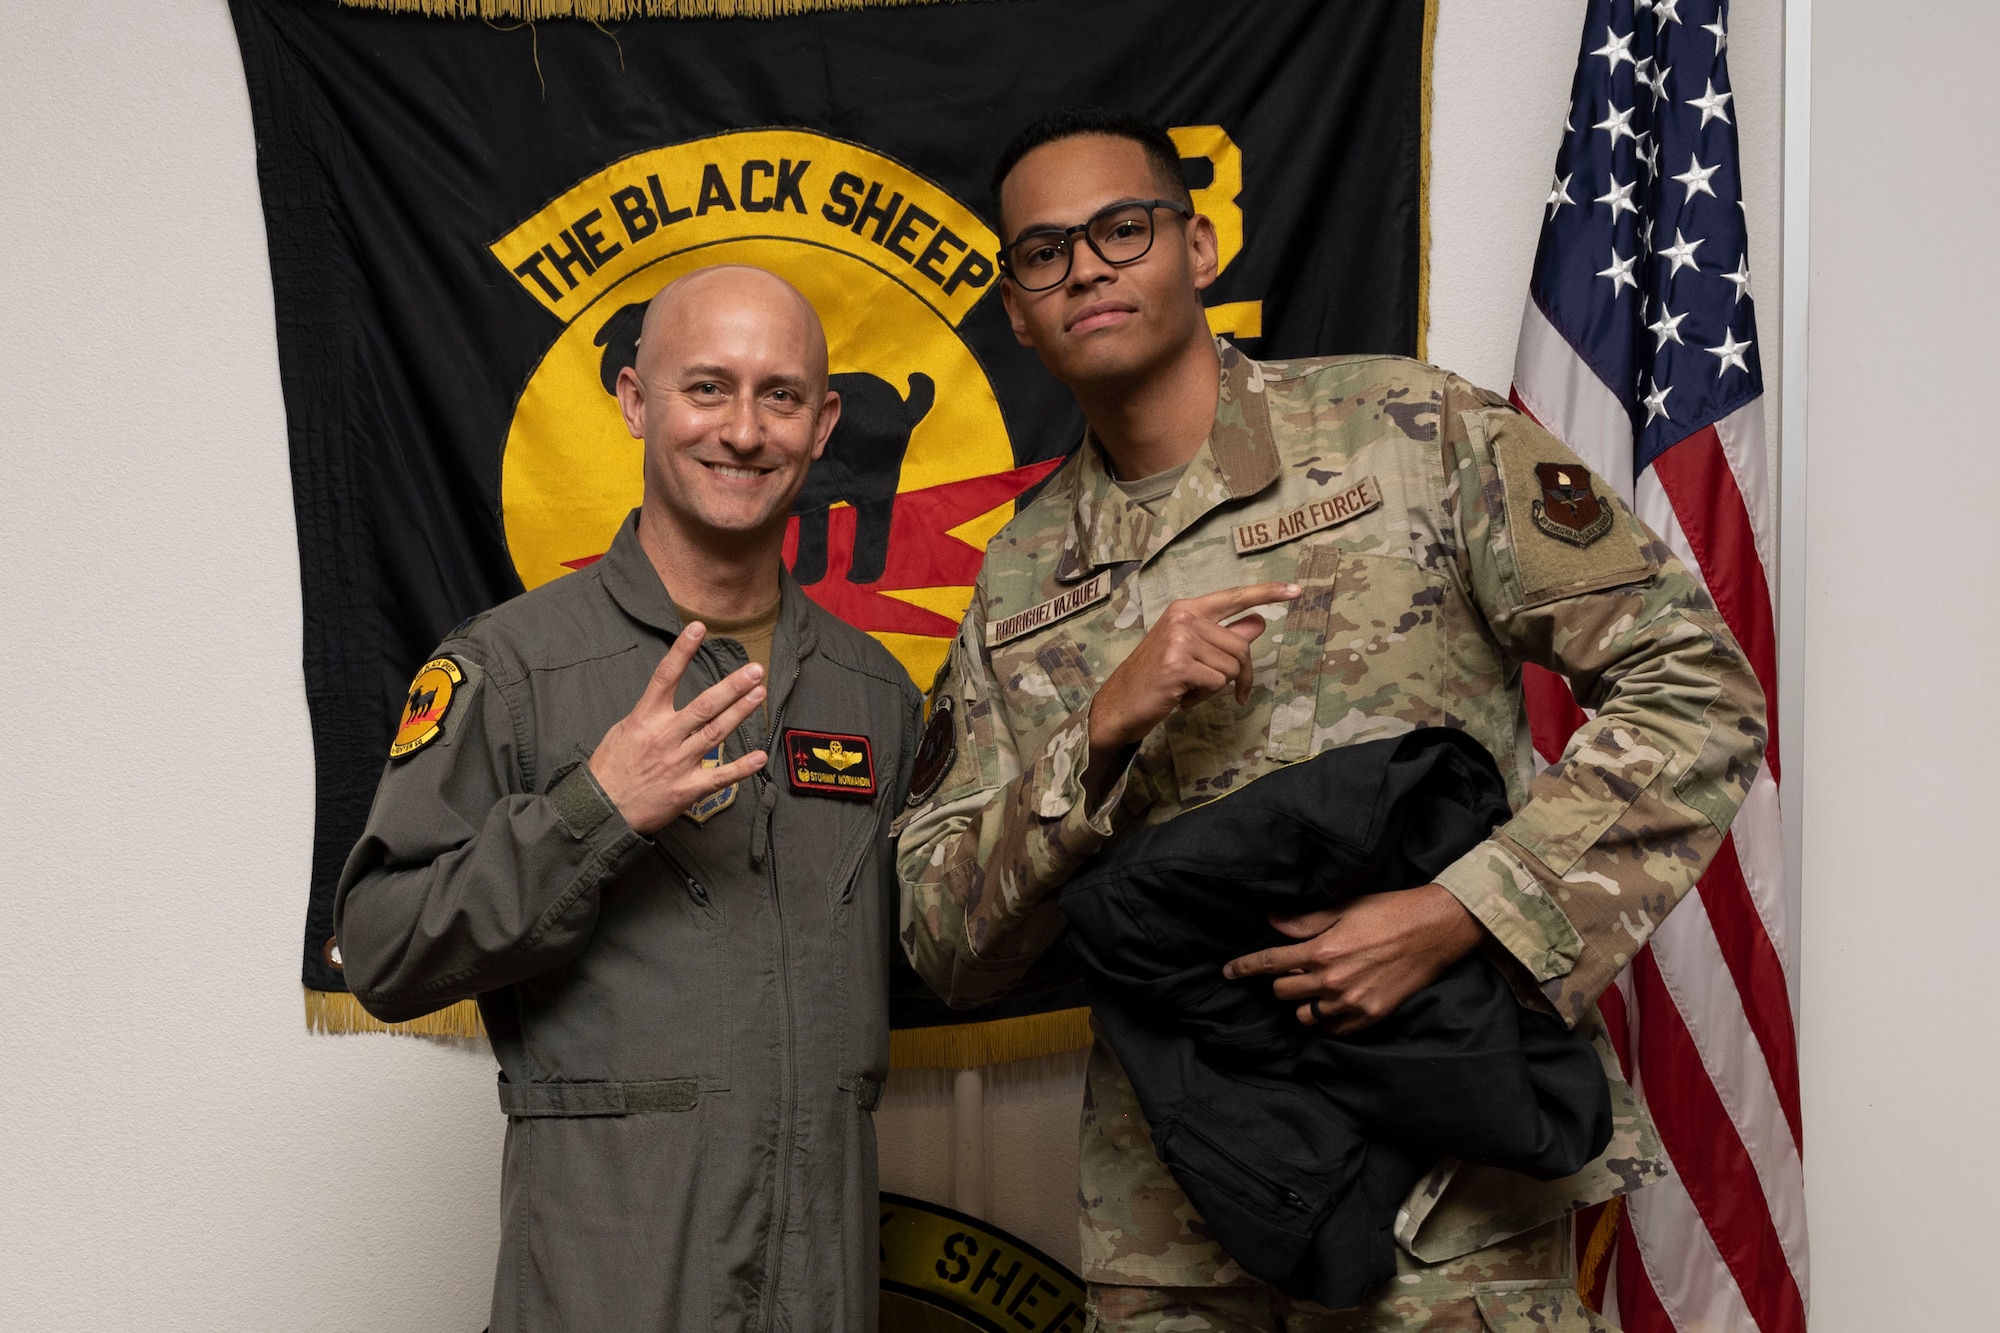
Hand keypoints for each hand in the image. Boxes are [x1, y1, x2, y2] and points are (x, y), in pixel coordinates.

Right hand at [588, 623, 769, 834]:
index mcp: (645, 719)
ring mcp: (678, 763)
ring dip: (741, 712)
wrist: (600, 811)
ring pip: (716, 732)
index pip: (665, 677)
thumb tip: (663, 699)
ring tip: (760, 694)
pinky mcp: (686, 789)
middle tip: (754, 670)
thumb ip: (647, 715)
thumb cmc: (609, 770)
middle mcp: (665, 737)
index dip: (682, 651)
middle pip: (704, 705)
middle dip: (732, 686)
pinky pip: (719, 776)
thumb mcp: (621, 732)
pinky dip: (741, 768)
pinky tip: (760, 756)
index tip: (699, 628)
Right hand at [1088, 581, 1299, 753]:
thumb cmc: (1156, 678)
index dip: (1267, 594)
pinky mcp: (1178, 664)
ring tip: (1187, 689)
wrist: (1120, 704)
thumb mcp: (1191, 652)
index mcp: (1186, 609)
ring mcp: (1179, 639)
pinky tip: (1181, 697)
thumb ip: (1224, 637)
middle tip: (1217, 689)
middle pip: (1241, 646)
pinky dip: (1203, 698)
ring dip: (1214, 688)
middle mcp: (1183, 618)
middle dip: (1238, 674)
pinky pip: (1217, 684)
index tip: (1296, 590)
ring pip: (1230, 668)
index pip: (1234, 597)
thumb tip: (1258, 623)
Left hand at [1221, 884, 1483, 1035]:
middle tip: (1290, 970)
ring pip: (1306, 1017)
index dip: (1244, 967)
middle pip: (1283, 993)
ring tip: (1312, 988)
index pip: (1269, 964)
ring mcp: (1352, 1003)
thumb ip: (1305, 921)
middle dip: (1279, 981)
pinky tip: (1332, 1003)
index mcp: (1322, 951)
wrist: (1435, 930)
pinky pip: (1334, 1030)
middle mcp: (1333, 981)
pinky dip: (1328, 1019)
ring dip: (1302, 1003)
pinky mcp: (1371, 1016)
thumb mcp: (1345, 908)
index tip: (1228, 972)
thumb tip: (1272, 922)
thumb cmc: (1389, 912)